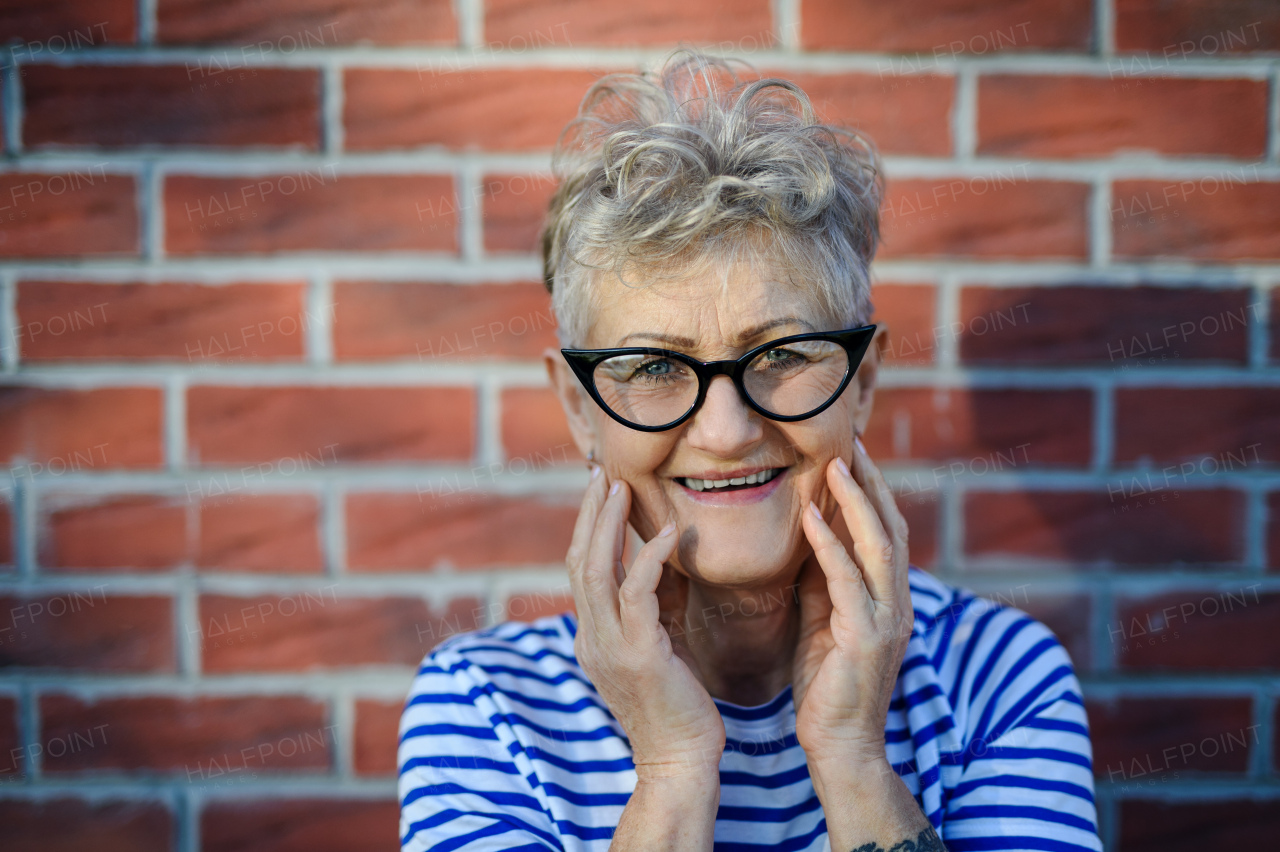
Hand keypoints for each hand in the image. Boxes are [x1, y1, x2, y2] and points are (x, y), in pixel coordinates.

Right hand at [566, 466, 725, 781]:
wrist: (680, 763)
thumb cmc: (677, 707)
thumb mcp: (657, 648)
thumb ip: (652, 608)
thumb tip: (660, 563)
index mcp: (593, 636)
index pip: (581, 570)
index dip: (588, 528)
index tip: (601, 492)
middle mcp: (592, 638)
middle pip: (578, 561)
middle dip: (589, 514)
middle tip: (600, 473)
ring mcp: (610, 647)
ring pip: (596, 570)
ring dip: (607, 525)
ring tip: (620, 487)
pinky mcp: (639, 655)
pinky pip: (637, 595)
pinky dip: (648, 558)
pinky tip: (666, 532)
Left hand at [792, 440, 912, 771]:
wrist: (840, 747)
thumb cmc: (827, 687)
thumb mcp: (823, 621)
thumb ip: (823, 582)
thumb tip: (808, 538)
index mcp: (889, 597)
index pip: (884, 531)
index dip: (871, 490)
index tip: (850, 452)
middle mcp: (897, 602)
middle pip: (889, 526)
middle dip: (871, 481)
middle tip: (850, 440)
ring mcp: (887, 619)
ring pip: (878, 544)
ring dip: (855, 500)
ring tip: (834, 463)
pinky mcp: (866, 637)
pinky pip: (848, 580)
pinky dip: (829, 544)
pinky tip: (810, 514)